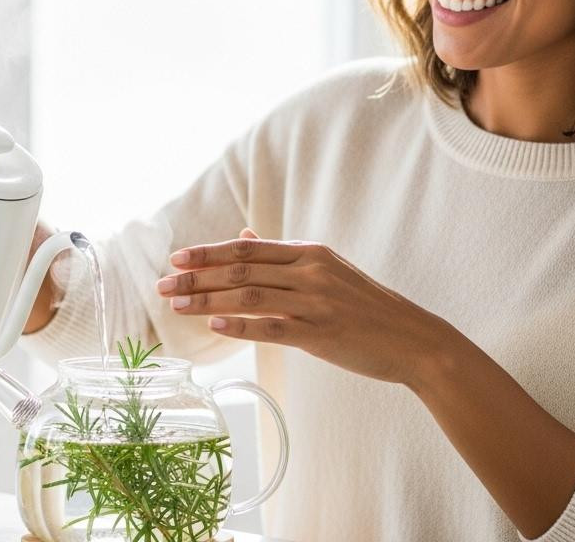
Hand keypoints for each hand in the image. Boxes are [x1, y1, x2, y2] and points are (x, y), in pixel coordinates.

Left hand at [156, 228, 447, 384]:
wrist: (412, 339)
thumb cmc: (365, 307)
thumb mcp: (327, 270)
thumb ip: (283, 256)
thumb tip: (245, 235)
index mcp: (310, 253)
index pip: (247, 249)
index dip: (208, 253)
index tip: (176, 259)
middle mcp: (310, 272)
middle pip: (241, 270)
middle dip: (196, 277)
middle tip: (162, 286)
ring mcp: (315, 302)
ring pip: (249, 297)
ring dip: (207, 301)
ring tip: (176, 306)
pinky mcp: (320, 333)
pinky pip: (272, 327)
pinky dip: (241, 325)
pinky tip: (214, 327)